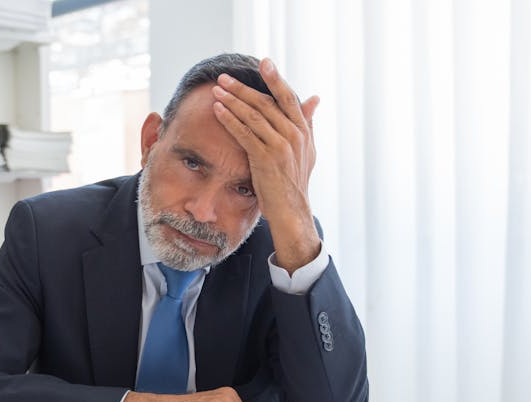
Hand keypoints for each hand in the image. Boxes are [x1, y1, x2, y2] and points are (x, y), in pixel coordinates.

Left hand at [211, 58, 321, 272]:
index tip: (264, 62)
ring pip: (254, 116)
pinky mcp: (266, 158)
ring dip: (233, 101)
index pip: (288, 98)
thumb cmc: (294, 182)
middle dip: (243, 88)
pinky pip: (245, 133)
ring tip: (217, 90)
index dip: (275, 79)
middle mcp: (294, 135)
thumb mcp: (307, 151)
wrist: (292, 211)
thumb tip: (314, 98)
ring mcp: (281, 146)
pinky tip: (218, 111)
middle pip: (266, 103)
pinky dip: (230, 120)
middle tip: (224, 77)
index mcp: (303, 130)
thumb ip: (308, 124)